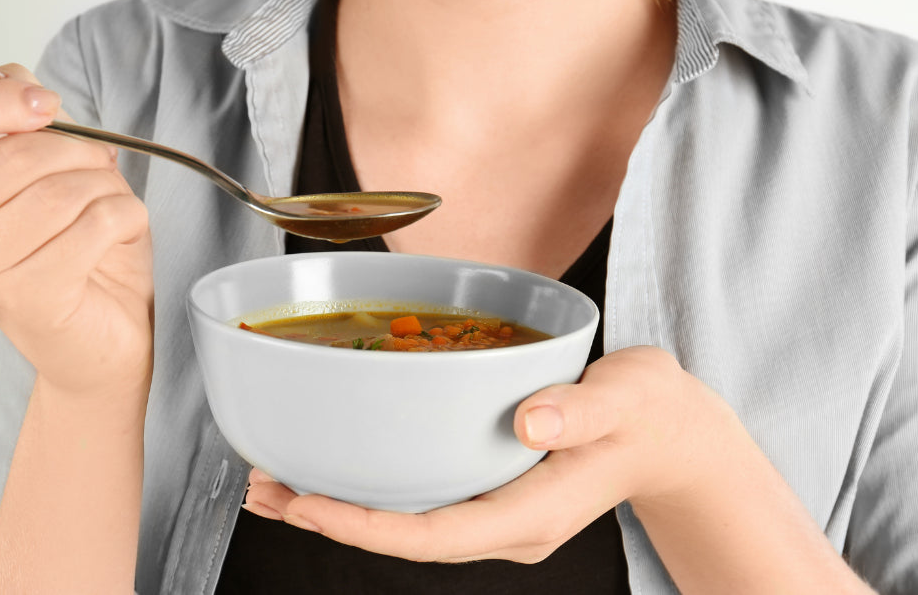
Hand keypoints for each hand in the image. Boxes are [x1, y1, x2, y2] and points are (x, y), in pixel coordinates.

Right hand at [0, 65, 153, 398]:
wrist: (104, 337)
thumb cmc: (77, 251)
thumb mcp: (51, 167)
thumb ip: (20, 119)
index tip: (44, 103)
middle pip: (9, 158)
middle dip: (77, 150)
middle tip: (100, 164)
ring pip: (56, 192)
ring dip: (105, 187)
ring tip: (108, 205)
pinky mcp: (24, 301)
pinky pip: (91, 225)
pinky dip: (124, 216)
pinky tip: (120, 232)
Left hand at [243, 346, 730, 562]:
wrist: (670, 436)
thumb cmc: (649, 413)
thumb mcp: (630, 398)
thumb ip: (584, 408)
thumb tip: (528, 420)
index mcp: (533, 512)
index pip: (436, 534)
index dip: (367, 527)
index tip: (310, 505)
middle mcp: (506, 525)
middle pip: (404, 537)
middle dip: (331, 518)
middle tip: (264, 488)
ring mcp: (495, 513)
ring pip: (404, 524)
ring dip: (337, 506)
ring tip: (272, 483)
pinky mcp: (488, 493)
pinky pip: (418, 501)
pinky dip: (367, 489)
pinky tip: (332, 467)